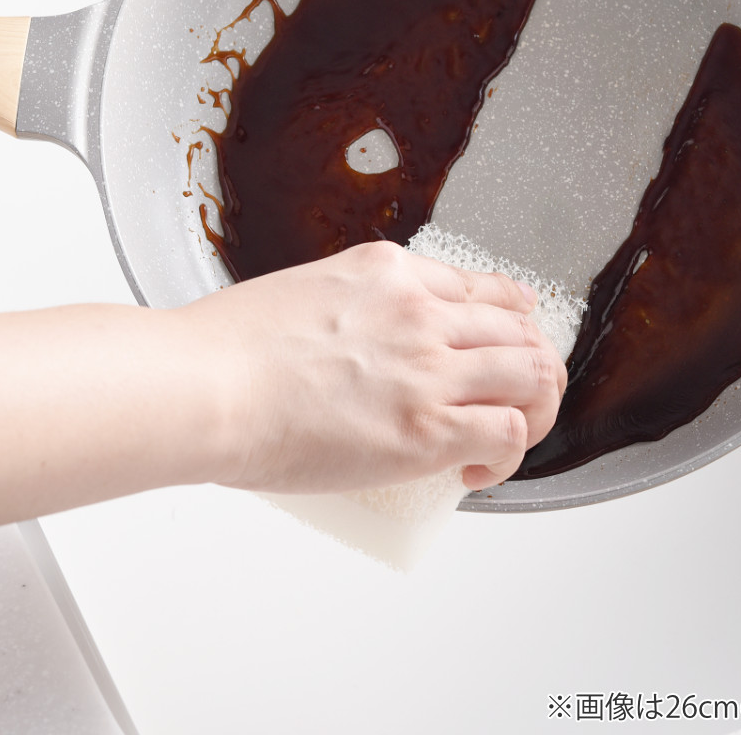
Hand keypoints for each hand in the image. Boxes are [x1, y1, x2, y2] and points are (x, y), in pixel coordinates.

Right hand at [180, 241, 567, 493]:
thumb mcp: (303, 294)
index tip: (512, 337)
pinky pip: (511, 431)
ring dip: (534, 405)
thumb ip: (346, 310)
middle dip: (530, 363)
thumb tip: (352, 350)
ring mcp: (429, 366)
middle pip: (519, 329)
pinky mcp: (428, 427)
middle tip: (516, 397)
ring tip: (510, 433)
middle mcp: (421, 310)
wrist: (206, 386)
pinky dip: (510, 453)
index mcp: (390, 271)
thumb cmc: (226, 351)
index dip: (510, 318)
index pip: (482, 288)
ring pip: (533, 372)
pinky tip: (477, 469)